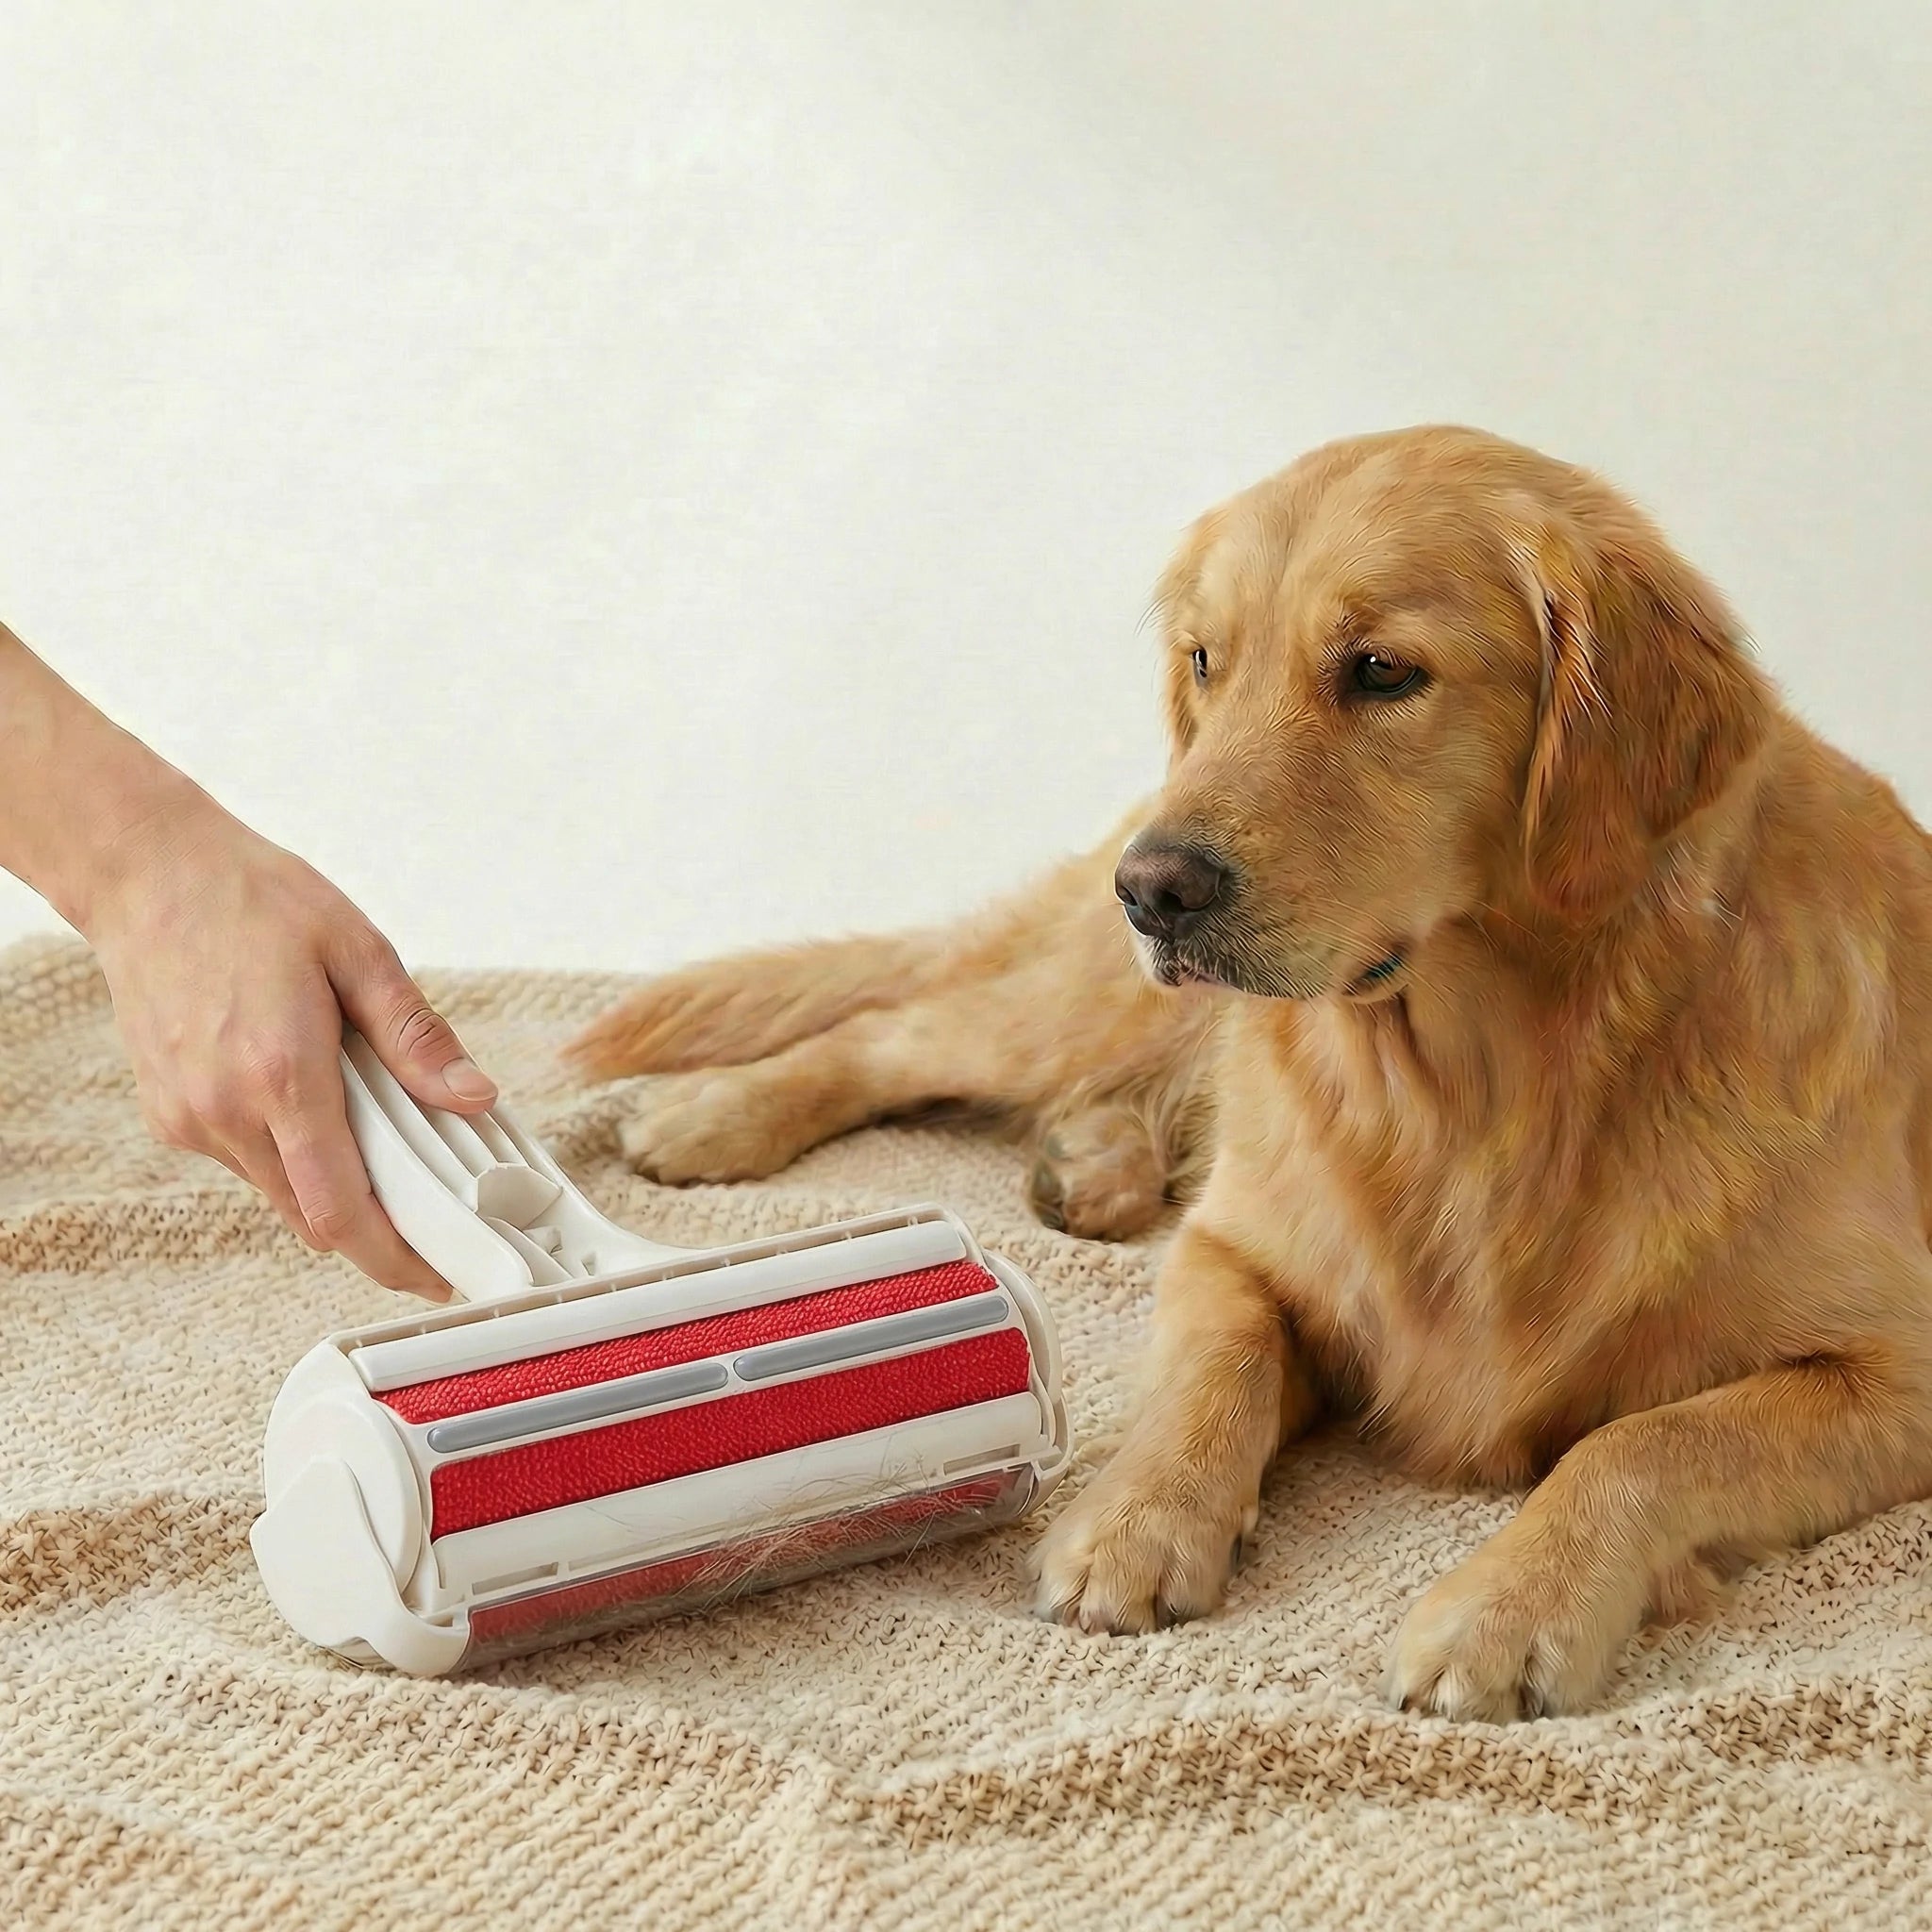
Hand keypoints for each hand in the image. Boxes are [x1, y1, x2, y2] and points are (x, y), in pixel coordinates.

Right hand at [87, 795, 496, 1299]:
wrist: (147, 875)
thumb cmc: (254, 901)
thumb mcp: (359, 952)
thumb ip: (417, 1036)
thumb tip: (474, 1096)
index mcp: (282, 1075)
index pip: (343, 1210)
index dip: (394, 1257)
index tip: (437, 1275)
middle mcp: (226, 1111)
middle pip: (313, 1215)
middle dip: (377, 1231)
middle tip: (432, 1224)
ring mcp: (188, 1118)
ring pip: (279, 1192)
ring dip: (332, 1185)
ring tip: (380, 1142)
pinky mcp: (168, 1115)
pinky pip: (246, 1161)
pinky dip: (290, 1154)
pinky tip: (316, 1107)